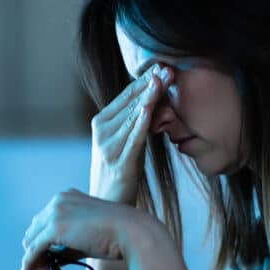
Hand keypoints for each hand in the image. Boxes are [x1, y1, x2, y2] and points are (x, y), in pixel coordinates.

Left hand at [19, 189, 146, 269]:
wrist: (132, 231)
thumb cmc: (116, 235)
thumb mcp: (87, 236)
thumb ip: (67, 245)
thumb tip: (51, 261)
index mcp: (67, 197)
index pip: (44, 222)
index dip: (43, 243)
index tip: (52, 261)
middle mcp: (58, 201)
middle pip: (34, 230)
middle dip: (37, 253)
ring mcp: (56, 212)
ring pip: (31, 240)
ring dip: (35, 260)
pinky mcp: (55, 228)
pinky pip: (33, 248)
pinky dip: (29, 262)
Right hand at [90, 64, 172, 204]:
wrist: (109, 205)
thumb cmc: (122, 170)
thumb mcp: (128, 140)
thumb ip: (137, 119)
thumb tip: (157, 95)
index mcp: (101, 122)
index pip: (127, 95)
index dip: (145, 79)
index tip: (162, 65)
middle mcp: (101, 132)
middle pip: (130, 103)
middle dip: (150, 85)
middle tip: (168, 68)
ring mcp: (108, 147)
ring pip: (133, 117)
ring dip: (149, 98)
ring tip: (162, 81)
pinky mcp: (119, 163)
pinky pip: (132, 139)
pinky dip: (140, 123)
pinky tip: (147, 109)